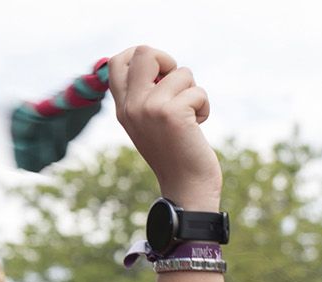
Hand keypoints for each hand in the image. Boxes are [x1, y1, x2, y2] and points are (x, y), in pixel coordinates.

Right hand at [108, 46, 220, 210]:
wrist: (186, 189)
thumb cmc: (175, 154)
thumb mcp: (150, 123)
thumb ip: (145, 96)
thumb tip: (161, 64)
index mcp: (122, 108)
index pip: (117, 61)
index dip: (143, 57)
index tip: (161, 73)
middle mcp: (131, 106)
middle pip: (145, 52)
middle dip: (169, 62)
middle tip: (179, 86)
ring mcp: (150, 108)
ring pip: (182, 73)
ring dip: (194, 92)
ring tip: (191, 116)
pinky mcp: (173, 113)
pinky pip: (198, 92)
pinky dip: (204, 107)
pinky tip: (198, 126)